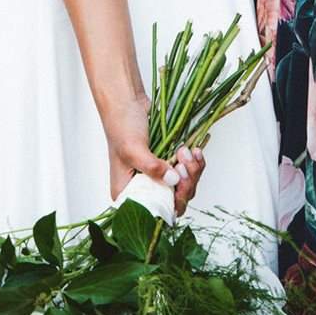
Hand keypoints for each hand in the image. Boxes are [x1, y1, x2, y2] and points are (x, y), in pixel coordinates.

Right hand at [103, 91, 203, 213]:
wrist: (127, 102)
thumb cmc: (121, 125)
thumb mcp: (133, 149)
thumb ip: (152, 168)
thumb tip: (173, 180)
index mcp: (127, 193)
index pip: (154, 212)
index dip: (171, 202)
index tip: (179, 183)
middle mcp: (143, 188)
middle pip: (174, 200)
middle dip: (185, 182)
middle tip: (183, 161)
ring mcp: (157, 176)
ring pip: (184, 185)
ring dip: (191, 169)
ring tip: (186, 150)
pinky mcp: (168, 163)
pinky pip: (188, 171)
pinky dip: (195, 162)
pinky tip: (195, 150)